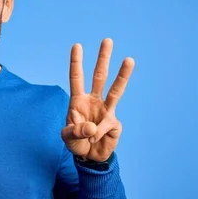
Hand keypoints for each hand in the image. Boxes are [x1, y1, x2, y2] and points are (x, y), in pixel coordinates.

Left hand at [61, 38, 134, 161]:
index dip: (76, 63)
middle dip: (103, 59)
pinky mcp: (115, 123)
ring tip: (129, 59)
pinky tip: (93, 142)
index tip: (77, 45)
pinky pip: (107, 127)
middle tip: (107, 40)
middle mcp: (94, 101)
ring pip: (116, 90)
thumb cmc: (76, 143)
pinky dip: (98, 136)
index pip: (77, 78)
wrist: (89, 158)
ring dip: (123, 74)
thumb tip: (93, 128)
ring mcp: (106, 110)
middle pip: (99, 77)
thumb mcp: (68, 138)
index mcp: (78, 101)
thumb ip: (76, 132)